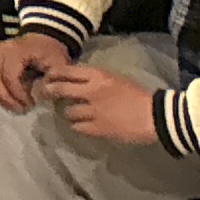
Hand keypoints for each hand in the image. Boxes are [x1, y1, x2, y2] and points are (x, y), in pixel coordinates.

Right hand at [0, 29, 75, 110]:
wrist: (43, 38)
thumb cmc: (51, 52)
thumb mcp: (59, 64)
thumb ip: (53, 80)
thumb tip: (41, 96)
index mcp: (17, 50)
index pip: (9, 74)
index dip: (17, 93)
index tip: (30, 104)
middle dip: (5, 97)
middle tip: (20, 109)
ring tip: (10, 104)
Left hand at [39, 61, 159, 146]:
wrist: (156, 116)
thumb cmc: (138, 96)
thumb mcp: (115, 79)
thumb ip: (94, 79)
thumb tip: (75, 81)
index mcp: (97, 76)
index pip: (65, 71)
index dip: (53, 74)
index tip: (47, 77)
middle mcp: (91, 91)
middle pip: (59, 89)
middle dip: (48, 92)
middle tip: (43, 95)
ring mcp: (93, 111)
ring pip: (67, 111)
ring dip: (67, 112)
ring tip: (72, 113)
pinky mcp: (98, 128)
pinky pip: (78, 126)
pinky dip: (77, 126)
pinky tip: (81, 125)